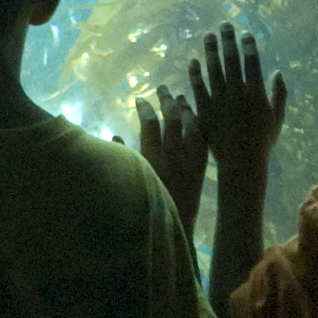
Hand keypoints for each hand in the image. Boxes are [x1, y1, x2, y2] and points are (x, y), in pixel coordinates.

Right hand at [137, 86, 208, 226]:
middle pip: (172, 120)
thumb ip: (123, 159)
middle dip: (167, 100)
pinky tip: (196, 119)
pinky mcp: (201, 169)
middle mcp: (173, 157)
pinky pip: (203, 142)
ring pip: (192, 127)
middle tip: (163, 88)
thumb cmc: (144, 208)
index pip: (150, 124)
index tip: (140, 98)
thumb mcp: (130, 182)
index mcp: (152, 160)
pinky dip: (199, 127)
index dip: (145, 108)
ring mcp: (190, 163)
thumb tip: (114, 137)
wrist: (173, 230)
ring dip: (186, 110)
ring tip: (181, 97)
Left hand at [185, 30, 287, 181]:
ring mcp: (220, 100)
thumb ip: (279, 94)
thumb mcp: (277, 118)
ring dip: (211, 51)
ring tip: (208, 36)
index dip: (248, 46)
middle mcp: (237, 92)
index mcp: (256, 93)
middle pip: (231, 60)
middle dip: (228, 41)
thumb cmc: (262, 141)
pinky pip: (198, 87)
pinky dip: (195, 74)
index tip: (245, 33)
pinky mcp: (204, 110)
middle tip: (224, 25)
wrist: (241, 161)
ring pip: (213, 70)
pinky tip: (193, 61)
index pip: (252, 62)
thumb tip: (277, 72)